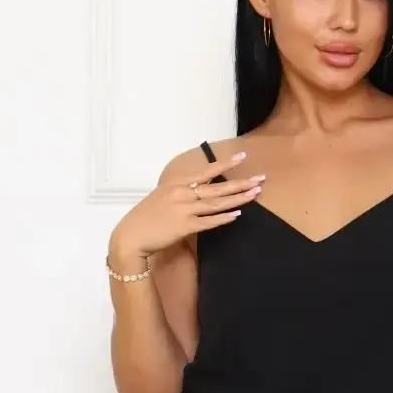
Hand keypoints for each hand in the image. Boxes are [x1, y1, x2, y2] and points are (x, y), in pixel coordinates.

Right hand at [110, 152, 265, 258]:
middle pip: (217, 187)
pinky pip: (208, 222)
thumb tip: (198, 192)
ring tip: (255, 194)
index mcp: (177, 183)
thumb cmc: (146, 217)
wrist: (131, 236)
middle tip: (260, 179)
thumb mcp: (162, 197)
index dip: (225, 164)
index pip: (206, 171)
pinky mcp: (184, 227)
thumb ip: (181, 193)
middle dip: (241, 183)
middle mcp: (182, 193)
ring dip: (237, 198)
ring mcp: (184, 210)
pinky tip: (237, 215)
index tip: (243, 156)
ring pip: (216, 203)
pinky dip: (223, 218)